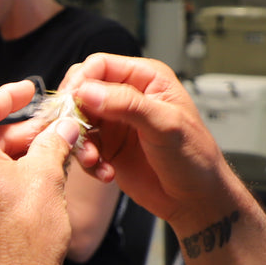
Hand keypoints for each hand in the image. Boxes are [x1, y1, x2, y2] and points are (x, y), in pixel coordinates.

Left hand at [0, 79, 81, 264]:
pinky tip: (30, 181)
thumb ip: (52, 144)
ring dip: (13, 155)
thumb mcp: (46, 178)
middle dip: (19, 130)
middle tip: (51, 129)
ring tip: (48, 155)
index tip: (29, 90)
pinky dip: (1, 176)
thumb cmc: (24, 242)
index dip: (11, 94)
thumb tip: (62, 128)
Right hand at [56, 53, 230, 224]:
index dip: (81, 80)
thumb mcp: (165, 126)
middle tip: (70, 131)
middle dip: (73, 112)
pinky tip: (105, 173)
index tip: (71, 101)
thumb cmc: (194, 157)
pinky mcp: (108, 147)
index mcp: (146, 78)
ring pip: (77, 120)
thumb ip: (128, 105)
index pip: (100, 65)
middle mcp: (127, 96)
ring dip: (78, 141)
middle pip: (82, 90)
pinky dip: (87, 160)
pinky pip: (82, 146)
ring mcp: (115, 122)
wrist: (196, 199)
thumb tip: (88, 91)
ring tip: (92, 160)